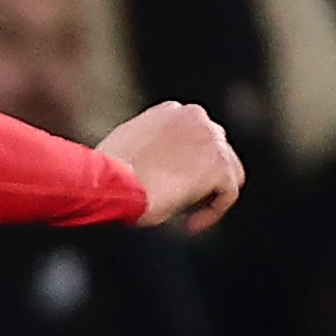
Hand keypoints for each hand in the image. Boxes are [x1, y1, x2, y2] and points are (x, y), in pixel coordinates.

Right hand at [101, 100, 242, 232]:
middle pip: (214, 150)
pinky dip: (213, 212)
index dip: (186, 163)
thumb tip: (154, 165)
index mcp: (173, 111)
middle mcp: (196, 117)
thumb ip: (149, 147)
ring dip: (209, 194)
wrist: (111, 182)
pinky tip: (190, 225)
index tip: (169, 184)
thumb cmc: (108, 173)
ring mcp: (212, 139)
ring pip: (228, 170)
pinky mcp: (220, 166)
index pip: (194, 135)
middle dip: (201, 176)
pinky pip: (228, 193)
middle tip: (181, 201)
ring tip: (188, 215)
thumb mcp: (127, 148)